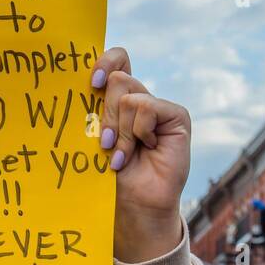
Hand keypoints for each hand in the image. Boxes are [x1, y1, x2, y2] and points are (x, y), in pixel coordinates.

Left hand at [93, 47, 190, 263]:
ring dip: (119, 130)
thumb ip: (96, 110)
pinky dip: (137, 131)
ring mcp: (158, 107)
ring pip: (127, 95)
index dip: (104, 62)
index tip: (91, 84)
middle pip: (117, 80)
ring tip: (121, 155)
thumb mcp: (96, 137)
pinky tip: (143, 149)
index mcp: (118, 99)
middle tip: (105, 143)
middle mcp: (139, 99)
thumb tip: (89, 83)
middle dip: (105, 115)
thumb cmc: (109, 175)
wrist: (133, 203)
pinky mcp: (176, 116)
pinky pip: (146, 107)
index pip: (117, 60)